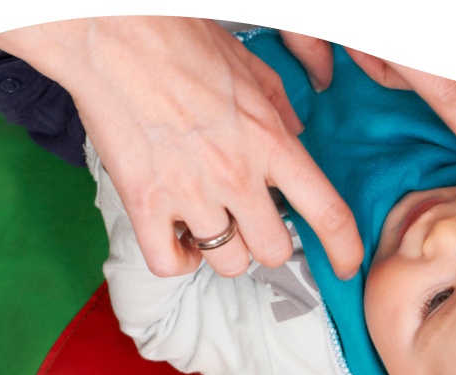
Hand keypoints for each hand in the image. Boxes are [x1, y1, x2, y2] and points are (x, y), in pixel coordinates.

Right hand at [0, 18, 361, 278]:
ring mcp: (189, 192)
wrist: (109, 30)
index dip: (344, 249)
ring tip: (208, 223)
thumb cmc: (176, 36)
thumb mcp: (248, 66)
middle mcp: (235, 174)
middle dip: (266, 242)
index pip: (327, 213)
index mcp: (270, 141)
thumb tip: (295, 134)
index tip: (346, 264)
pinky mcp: (143, 202)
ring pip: (227, 261)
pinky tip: (177, 238)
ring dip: (222, 249)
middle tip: (250, 223)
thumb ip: (278, 108)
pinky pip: (170, 263)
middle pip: (273, 251)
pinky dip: (177, 259)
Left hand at [278, 33, 455, 173]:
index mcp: (400, 46)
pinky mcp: (396, 53)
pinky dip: (384, 51)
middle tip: (353, 45)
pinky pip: (406, 58)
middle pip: (428, 70)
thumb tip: (321, 75)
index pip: (448, 94)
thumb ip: (309, 44)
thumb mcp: (297, 13)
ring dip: (385, 49)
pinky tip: (366, 41)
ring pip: (418, 58)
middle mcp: (414, 47)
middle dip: (387, 65)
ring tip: (355, 33)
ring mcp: (410, 50)